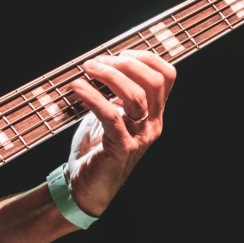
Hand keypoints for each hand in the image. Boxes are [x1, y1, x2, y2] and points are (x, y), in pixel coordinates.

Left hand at [64, 50, 175, 217]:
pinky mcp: (120, 147)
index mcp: (153, 114)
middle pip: (154, 82)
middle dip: (125, 64)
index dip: (145, 58)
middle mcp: (152, 124)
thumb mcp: (111, 116)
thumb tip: (101, 63)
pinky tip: (77, 88)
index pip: (166, 76)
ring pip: (136, 97)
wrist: (88, 189)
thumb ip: (114, 94)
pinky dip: (93, 97)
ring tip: (87, 70)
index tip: (118, 53)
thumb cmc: (97, 149)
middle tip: (97, 62)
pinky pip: (111, 116)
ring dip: (109, 76)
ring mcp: (139, 137)